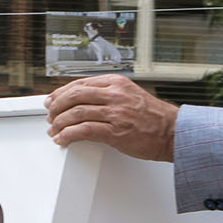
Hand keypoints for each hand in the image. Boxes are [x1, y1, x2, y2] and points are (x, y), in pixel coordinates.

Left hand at [44, 75, 177, 161]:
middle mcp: (115, 94)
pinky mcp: (115, 131)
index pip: (80, 83)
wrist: (173, 132)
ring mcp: (115, 112)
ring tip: (54, 130)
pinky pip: (83, 130)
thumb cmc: (153, 118)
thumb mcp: (130, 95)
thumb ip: (109, 94)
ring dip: (59, 123)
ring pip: (76, 112)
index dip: (61, 92)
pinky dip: (68, 135)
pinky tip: (63, 139)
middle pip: (74, 95)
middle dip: (56, 106)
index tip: (52, 100)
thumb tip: (82, 100)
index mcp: (117, 83)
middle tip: (49, 115)